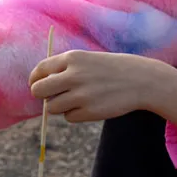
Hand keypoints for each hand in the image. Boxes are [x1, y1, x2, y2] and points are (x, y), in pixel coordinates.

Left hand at [29, 50, 161, 122]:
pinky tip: (89, 106)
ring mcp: (81, 95)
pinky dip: (75, 114)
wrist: (141, 80)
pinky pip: (69, 118)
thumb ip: (64, 69)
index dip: (34, 80)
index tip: (36, 85)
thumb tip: (39, 87)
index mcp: (72, 58)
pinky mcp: (89, 112)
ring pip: (52, 107)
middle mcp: (74, 75)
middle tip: (50, 97)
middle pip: (39, 91)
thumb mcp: (87, 60)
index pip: (40, 70)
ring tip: (76, 100)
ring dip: (59, 107)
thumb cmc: (111, 69)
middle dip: (41, 96)